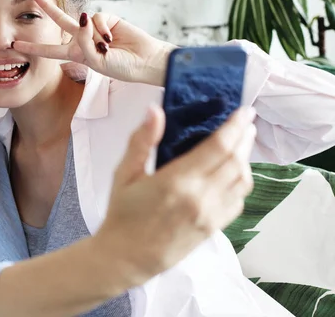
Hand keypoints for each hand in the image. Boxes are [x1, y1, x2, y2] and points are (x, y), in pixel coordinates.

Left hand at [11, 0, 176, 85]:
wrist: (144, 62)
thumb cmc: (121, 67)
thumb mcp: (97, 62)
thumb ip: (85, 42)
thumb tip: (83, 17)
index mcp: (77, 54)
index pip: (50, 51)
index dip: (32, 48)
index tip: (14, 46)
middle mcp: (83, 39)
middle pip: (60, 21)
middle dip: (47, 7)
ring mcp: (95, 28)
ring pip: (81, 18)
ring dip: (93, 35)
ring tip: (108, 48)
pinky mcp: (108, 18)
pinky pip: (97, 18)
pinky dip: (102, 29)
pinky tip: (112, 39)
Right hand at [94, 105, 256, 285]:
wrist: (126, 257)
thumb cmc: (122, 213)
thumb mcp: (124, 173)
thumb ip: (142, 141)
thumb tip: (155, 110)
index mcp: (177, 181)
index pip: (218, 147)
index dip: (235, 126)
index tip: (244, 111)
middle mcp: (200, 198)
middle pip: (236, 161)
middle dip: (244, 138)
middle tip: (246, 122)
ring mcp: (210, 215)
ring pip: (242, 181)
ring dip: (246, 159)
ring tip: (243, 144)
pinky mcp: (214, 228)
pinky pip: (238, 201)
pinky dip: (242, 182)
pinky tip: (235, 173)